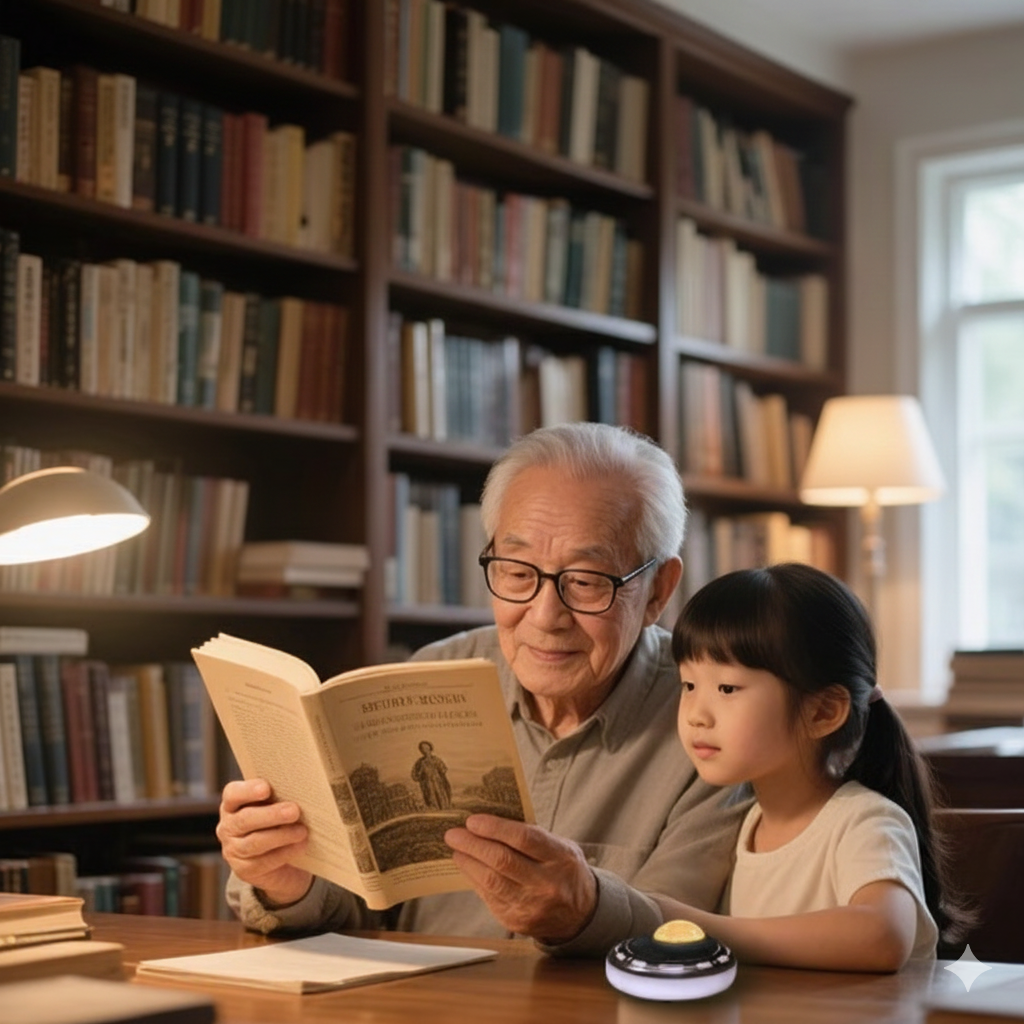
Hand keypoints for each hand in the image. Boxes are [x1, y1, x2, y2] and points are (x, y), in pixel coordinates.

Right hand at [216, 778, 312, 906]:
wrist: (282, 862)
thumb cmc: (278, 823)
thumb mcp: (276, 806)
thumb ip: (279, 796)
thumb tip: (299, 788)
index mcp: (233, 804)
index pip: (232, 794)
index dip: (248, 790)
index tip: (267, 788)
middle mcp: (228, 827)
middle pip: (245, 819)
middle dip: (271, 815)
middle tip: (294, 811)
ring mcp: (233, 850)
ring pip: (254, 842)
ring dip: (281, 836)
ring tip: (302, 831)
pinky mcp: (244, 870)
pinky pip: (264, 862)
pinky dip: (285, 852)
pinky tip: (300, 845)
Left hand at [445, 814, 596, 943]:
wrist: (581, 914)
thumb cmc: (564, 869)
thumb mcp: (560, 847)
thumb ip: (532, 836)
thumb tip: (490, 822)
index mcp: (560, 858)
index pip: (523, 838)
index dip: (494, 827)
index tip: (472, 820)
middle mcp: (547, 884)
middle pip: (502, 860)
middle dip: (473, 844)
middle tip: (454, 834)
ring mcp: (532, 906)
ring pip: (491, 882)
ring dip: (468, 863)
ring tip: (457, 850)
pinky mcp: (517, 923)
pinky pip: (490, 898)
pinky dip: (475, 881)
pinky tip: (469, 869)